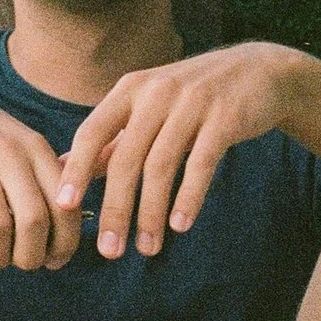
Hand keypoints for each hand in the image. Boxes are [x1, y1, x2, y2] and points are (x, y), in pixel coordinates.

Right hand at [0, 71, 82, 271]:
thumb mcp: (17, 140)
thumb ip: (43, 177)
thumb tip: (67, 231)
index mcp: (34, 147)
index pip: (65, 205)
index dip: (65, 243)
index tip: (54, 261)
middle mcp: (8, 151)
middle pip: (34, 221)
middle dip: (30, 257)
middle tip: (19, 264)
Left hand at [58, 42, 311, 258]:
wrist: (260, 71)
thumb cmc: (193, 97)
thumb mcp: (149, 108)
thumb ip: (110, 138)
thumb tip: (60, 166)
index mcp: (131, 89)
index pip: (93, 130)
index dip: (76, 168)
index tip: (64, 206)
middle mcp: (156, 92)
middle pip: (126, 158)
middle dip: (115, 207)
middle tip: (109, 250)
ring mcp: (192, 103)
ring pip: (161, 165)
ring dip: (150, 212)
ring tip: (147, 248)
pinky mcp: (225, 117)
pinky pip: (201, 163)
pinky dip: (188, 197)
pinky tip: (180, 225)